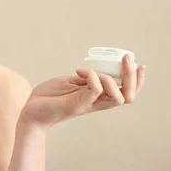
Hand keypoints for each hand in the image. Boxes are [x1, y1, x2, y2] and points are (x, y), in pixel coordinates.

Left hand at [19, 54, 145, 130]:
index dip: (137, 80)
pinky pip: (95, 91)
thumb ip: (84, 80)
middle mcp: (96, 102)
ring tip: (95, 70)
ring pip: (118, 97)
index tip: (140, 65)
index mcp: (97, 97)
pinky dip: (94, 78)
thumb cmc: (48, 98)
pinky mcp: (76, 105)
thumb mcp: (69, 84)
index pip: (126, 92)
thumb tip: (96, 71)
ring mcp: (87, 104)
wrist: (30, 111)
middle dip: (133, 77)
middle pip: (128, 96)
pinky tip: (81, 72)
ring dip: (114, 79)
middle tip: (127, 59)